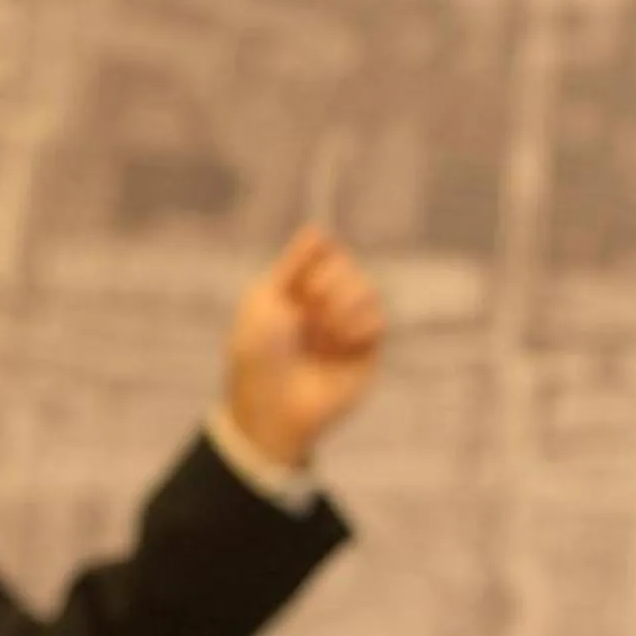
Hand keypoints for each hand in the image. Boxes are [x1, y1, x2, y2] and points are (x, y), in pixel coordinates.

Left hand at [224, 226, 385, 468]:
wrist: (271, 406)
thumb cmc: (257, 355)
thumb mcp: (264, 300)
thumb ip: (293, 264)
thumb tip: (320, 228)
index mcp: (299, 290)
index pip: (325, 253)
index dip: (317, 258)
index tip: (302, 273)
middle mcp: (325, 306)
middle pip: (347, 267)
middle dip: (330, 280)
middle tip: (311, 302)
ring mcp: (346, 328)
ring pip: (368, 289)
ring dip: (345, 301)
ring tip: (325, 326)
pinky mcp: (366, 353)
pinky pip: (378, 321)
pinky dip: (358, 325)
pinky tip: (340, 340)